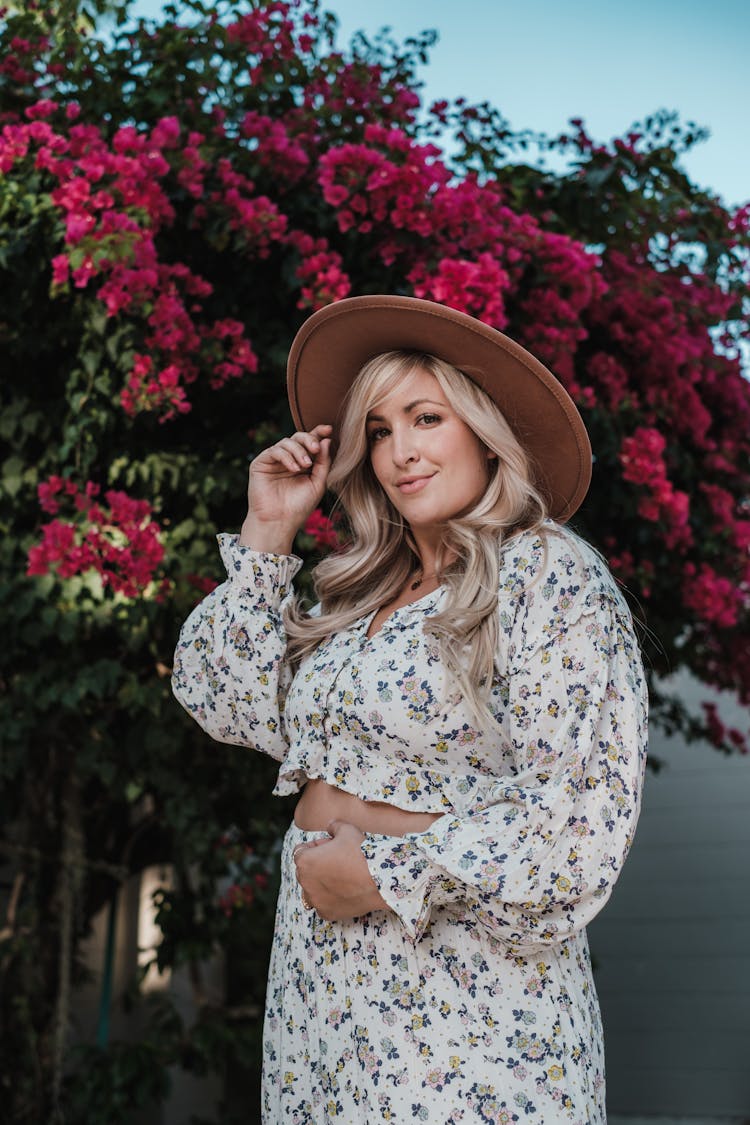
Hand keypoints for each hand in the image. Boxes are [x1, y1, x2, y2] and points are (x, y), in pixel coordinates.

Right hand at [240, 424, 331, 552]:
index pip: (310, 443)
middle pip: (298, 437)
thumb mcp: (317, 483)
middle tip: (315, 449)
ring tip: (305, 466)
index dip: (318, 433)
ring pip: (287, 442)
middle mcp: (288, 459)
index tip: (329, 429)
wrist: (279, 522)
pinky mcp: (261, 463)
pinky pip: (275, 451)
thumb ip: (323, 462)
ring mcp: (274, 461)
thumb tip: (326, 439)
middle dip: (309, 439)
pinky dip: (286, 456)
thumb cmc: (299, 506)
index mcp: (303, 463)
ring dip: (298, 451)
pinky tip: (294, 468)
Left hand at [293, 820, 386, 920]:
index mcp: (304, 861)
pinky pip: (322, 905)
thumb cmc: (361, 853)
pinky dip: (330, 899)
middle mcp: (305, 883)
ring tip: (341, 877)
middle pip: (305, 871)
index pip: (301, 851)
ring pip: (312, 890)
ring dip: (320, 883)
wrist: (380, 879)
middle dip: (316, 865)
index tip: (329, 847)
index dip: (315, 847)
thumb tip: (331, 826)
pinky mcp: (326, 913)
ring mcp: (315, 900)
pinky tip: (344, 891)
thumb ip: (334, 826)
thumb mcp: (347, 830)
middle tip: (337, 860)